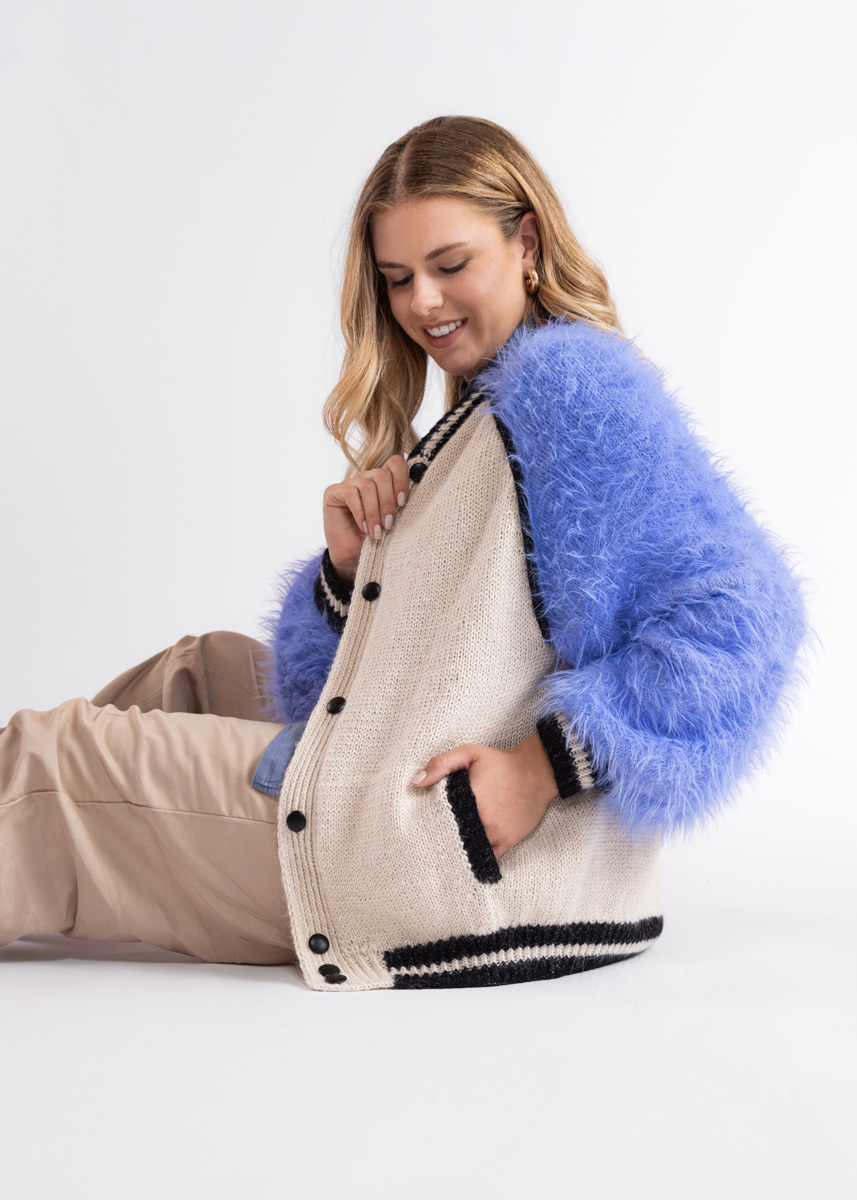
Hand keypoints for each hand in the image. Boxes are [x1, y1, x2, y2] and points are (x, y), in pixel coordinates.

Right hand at [323, 454, 410, 583]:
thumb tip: (418, 489)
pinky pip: (351, 493)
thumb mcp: (393, 519)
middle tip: (389, 524)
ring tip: (376, 532)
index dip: (401, 480)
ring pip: (367, 486)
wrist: (353, 558)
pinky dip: (360, 512)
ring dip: (374, 512)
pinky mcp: (333, 492)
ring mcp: (349, 483)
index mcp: (383, 481)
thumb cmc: (376, 539)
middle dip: (388, 501)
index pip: (395, 463)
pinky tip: (363, 528)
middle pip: (382, 474)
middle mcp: (366, 478)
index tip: (403, 503)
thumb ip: (400, 503)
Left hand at [411, 734, 559, 857]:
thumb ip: (441, 764)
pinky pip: (487, 856)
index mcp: (470, 797)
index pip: (439, 817)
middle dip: (443, 835)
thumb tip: (416, 782)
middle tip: (433, 836)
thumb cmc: (501, 762)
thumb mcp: (469, 753)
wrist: (537, 771)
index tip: (424, 822)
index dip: (430, 821)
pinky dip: (477, 855)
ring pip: (469, 847)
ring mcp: (496, 832)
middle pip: (452, 835)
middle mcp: (483, 818)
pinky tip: (468, 852)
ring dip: (459, 846)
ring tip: (449, 844)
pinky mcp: (508, 841)